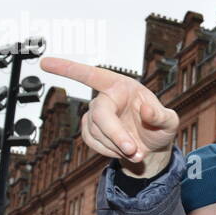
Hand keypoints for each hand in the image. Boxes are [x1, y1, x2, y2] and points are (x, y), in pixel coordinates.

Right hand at [40, 57, 178, 173]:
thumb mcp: (170, 121)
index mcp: (122, 87)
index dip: (69, 68)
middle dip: (115, 135)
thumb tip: (147, 109)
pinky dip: (109, 151)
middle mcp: (106, 98)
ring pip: (97, 133)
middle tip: (132, 150)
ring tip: (136, 151)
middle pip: (99, 115)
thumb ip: (162, 115)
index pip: (93, 75)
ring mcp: (96, 115)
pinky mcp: (91, 130)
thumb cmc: (160, 127)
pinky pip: (93, 142)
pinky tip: (122, 150)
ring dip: (117, 146)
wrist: (152, 145)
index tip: (46, 63)